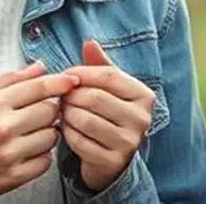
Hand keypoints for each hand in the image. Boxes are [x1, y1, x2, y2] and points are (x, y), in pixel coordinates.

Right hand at [0, 61, 79, 203]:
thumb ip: (10, 80)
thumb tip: (41, 67)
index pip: (40, 87)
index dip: (61, 83)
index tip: (73, 81)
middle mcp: (2, 127)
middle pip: (51, 110)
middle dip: (51, 110)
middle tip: (40, 113)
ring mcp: (8, 153)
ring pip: (52, 136)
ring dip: (47, 134)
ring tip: (30, 134)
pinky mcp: (13, 177)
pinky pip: (45, 162)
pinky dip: (41, 156)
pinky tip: (25, 152)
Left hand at [61, 40, 156, 191]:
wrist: (113, 157)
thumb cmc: (108, 113)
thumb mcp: (109, 88)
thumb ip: (99, 65)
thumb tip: (89, 42)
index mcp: (144, 95)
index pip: (108, 75)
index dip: (82, 73)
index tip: (66, 74)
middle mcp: (142, 119)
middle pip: (94, 97)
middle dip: (71, 95)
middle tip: (61, 96)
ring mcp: (129, 142)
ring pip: (84, 120)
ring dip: (67, 114)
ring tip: (64, 111)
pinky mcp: (112, 162)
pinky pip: (79, 142)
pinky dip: (67, 133)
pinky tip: (66, 129)